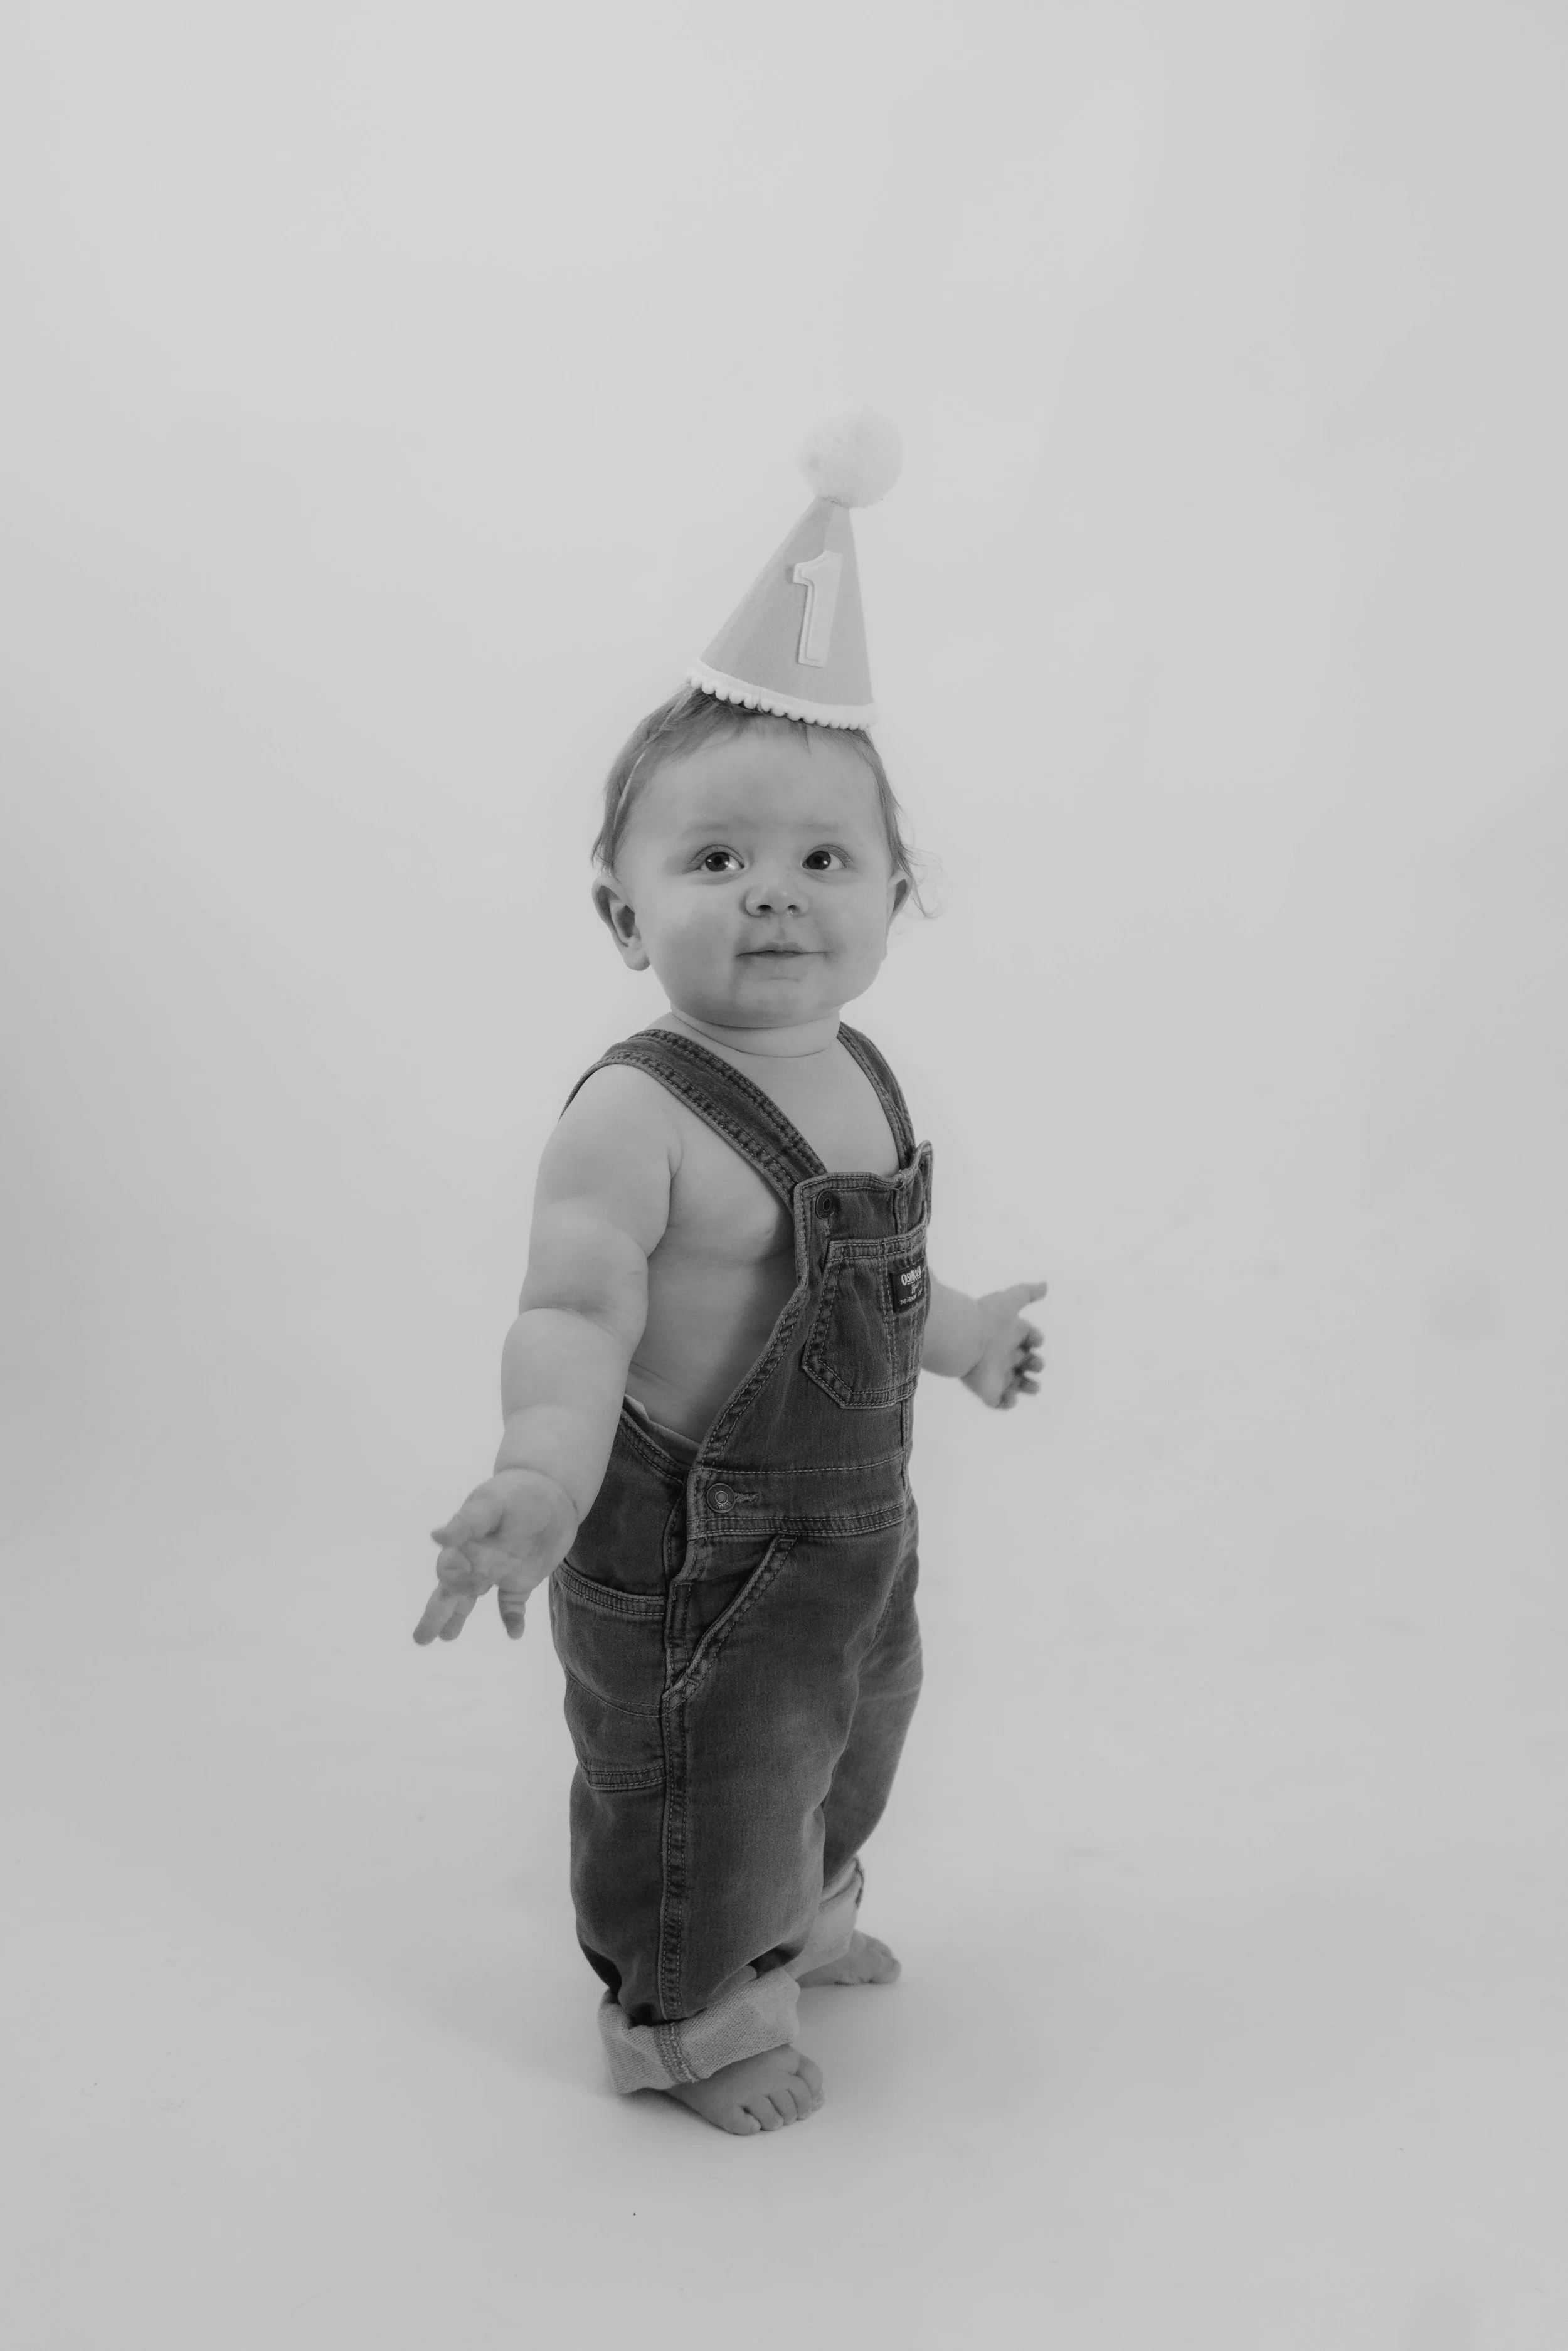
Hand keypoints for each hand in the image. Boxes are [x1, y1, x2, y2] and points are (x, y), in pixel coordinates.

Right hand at [412, 1468, 578, 1646]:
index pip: (448, 1571)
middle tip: (421, 1638)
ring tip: (447, 1637)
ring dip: (459, 1618)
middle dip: (435, 1614)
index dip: (452, 1583)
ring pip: (472, 1600)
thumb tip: (436, 1537)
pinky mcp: (522, 1578)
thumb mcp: (491, 1503)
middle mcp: (476, 1560)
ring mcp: (498, 1571)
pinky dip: (513, 1619)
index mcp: (465, 1543)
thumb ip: (466, 1522)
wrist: (552, 1488)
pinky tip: (515, 1633)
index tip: (463, 1589)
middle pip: (451, 1592)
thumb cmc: (516, 1491)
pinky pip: (512, 1604)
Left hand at [959, 1281, 1046, 1410]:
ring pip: (1015, 1384)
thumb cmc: (988, 1320)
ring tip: (1032, 1386)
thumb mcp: (1010, 1300)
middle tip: (1034, 1363)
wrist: (965, 1339)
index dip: (1036, 1339)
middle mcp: (1003, 1355)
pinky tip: (1012, 1394)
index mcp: (1009, 1335)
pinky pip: (998, 1402)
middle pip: (1024, 1362)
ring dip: (1028, 1387)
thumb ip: (1028, 1293)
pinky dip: (1007, 1402)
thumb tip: (1045, 1286)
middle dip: (1035, 1364)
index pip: (1028, 1338)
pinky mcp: (987, 1391)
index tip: (1036, 1339)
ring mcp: (995, 1375)